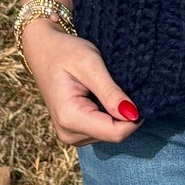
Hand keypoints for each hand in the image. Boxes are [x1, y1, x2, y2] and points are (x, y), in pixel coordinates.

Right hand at [20, 17, 141, 145]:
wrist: (43, 49)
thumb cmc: (65, 52)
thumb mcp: (90, 64)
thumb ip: (110, 92)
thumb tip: (133, 115)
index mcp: (70, 118)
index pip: (115, 133)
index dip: (134, 118)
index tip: (140, 94)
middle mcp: (69, 133)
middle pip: (114, 134)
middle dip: (124, 114)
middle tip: (119, 85)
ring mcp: (70, 135)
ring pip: (110, 133)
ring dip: (116, 113)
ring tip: (106, 87)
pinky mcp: (74, 131)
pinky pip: (102, 129)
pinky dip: (108, 113)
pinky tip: (101, 95)